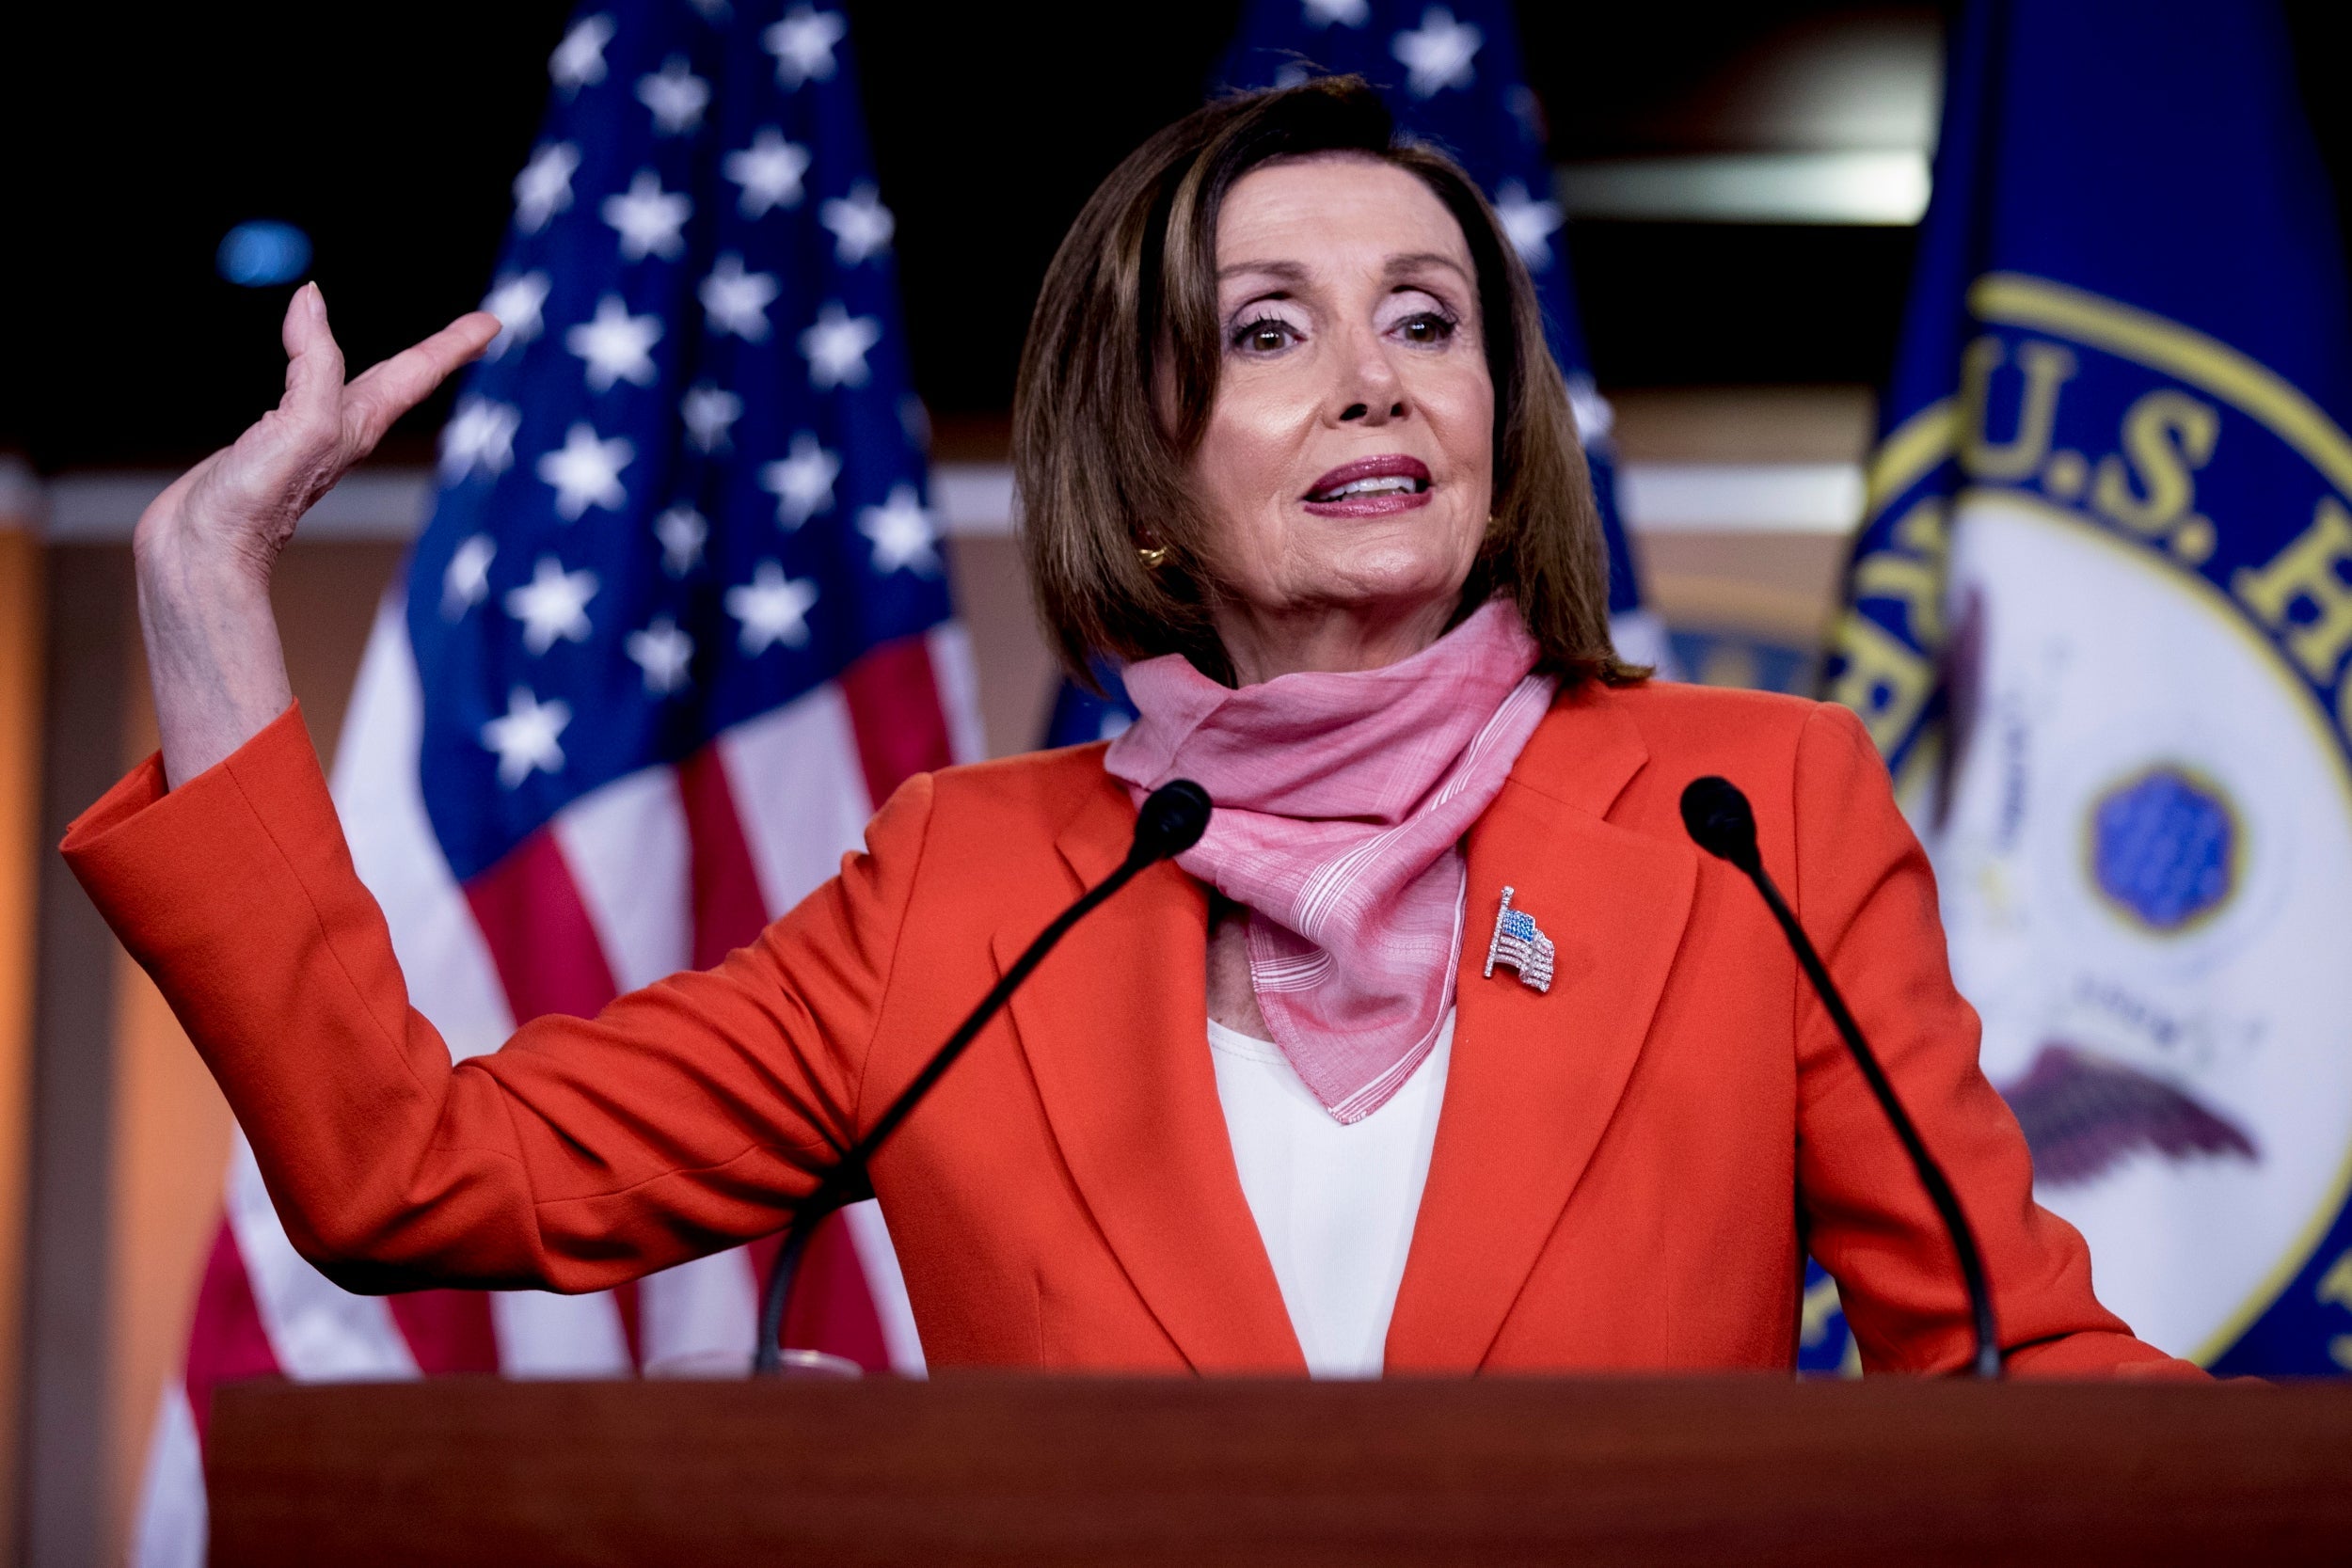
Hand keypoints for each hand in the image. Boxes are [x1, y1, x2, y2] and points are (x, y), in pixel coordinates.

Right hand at [135, 283, 497, 584]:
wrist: (206, 553)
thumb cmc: (259, 500)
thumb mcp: (304, 423)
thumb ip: (314, 362)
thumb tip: (311, 299)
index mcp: (358, 425)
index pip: (417, 373)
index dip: (453, 344)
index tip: (492, 322)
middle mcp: (340, 431)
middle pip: (400, 381)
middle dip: (438, 353)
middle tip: (473, 332)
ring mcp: (307, 440)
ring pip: (353, 389)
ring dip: (387, 368)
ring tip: (409, 355)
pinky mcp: (270, 447)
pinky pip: (303, 394)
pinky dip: (310, 370)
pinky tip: (305, 376)